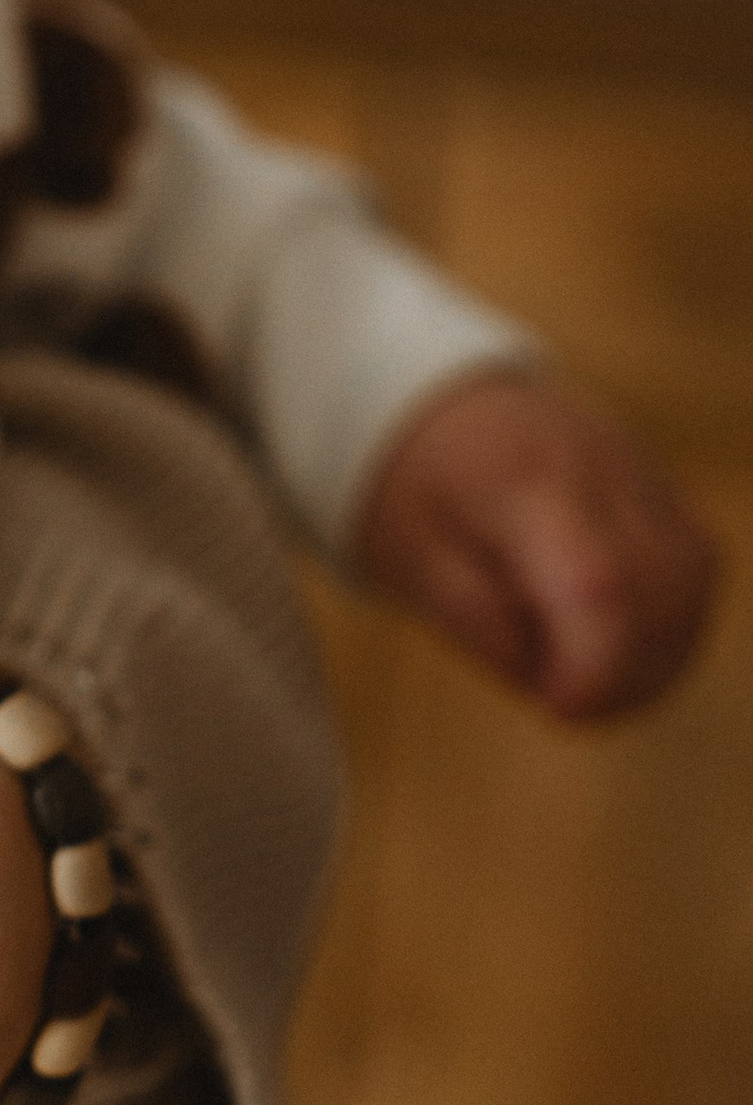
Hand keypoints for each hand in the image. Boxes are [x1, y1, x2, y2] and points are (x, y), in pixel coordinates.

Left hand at [352, 369, 717, 718]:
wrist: (439, 395)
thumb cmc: (415, 483)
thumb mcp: (408, 553)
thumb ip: (474, 617)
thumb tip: (543, 678)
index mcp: (524, 482)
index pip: (598, 586)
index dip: (596, 669)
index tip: (554, 709)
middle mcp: (602, 469)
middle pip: (663, 591)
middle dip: (624, 674)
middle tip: (558, 700)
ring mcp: (642, 470)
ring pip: (693, 579)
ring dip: (657, 654)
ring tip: (586, 679)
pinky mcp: (660, 484)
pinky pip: (696, 563)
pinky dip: (671, 621)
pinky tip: (616, 646)